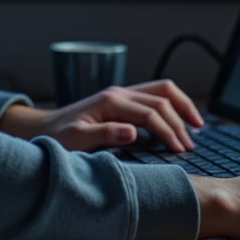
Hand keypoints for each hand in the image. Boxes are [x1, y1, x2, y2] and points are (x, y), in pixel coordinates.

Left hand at [0, 80, 203, 153]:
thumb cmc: (57, 138)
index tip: (180, 150)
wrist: (42, 129)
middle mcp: (119, 92)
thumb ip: (104, 135)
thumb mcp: (76, 141)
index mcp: (110, 101)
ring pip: (162, 89)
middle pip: (162, 98)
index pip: (150, 113)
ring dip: (181, 105)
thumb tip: (132, 133)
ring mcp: (121, 93)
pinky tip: (179, 118)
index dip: (168, 131)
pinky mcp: (122, 99)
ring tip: (197, 126)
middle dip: (180, 121)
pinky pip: (155, 94)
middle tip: (189, 146)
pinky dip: (172, 103)